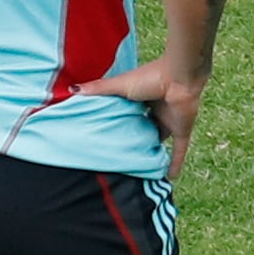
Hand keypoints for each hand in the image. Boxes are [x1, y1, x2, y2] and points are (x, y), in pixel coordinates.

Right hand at [75, 61, 206, 172]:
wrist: (179, 77)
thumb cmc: (149, 77)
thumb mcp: (119, 85)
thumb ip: (98, 89)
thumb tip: (72, 90)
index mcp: (141, 99)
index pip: (127, 114)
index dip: (118, 123)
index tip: (104, 135)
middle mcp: (155, 111)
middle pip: (143, 128)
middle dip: (134, 140)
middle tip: (120, 156)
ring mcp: (169, 121)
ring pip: (159, 140)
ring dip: (152, 152)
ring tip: (140, 169)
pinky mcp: (181, 130)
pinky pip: (179, 150)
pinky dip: (176, 163)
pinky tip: (170, 177)